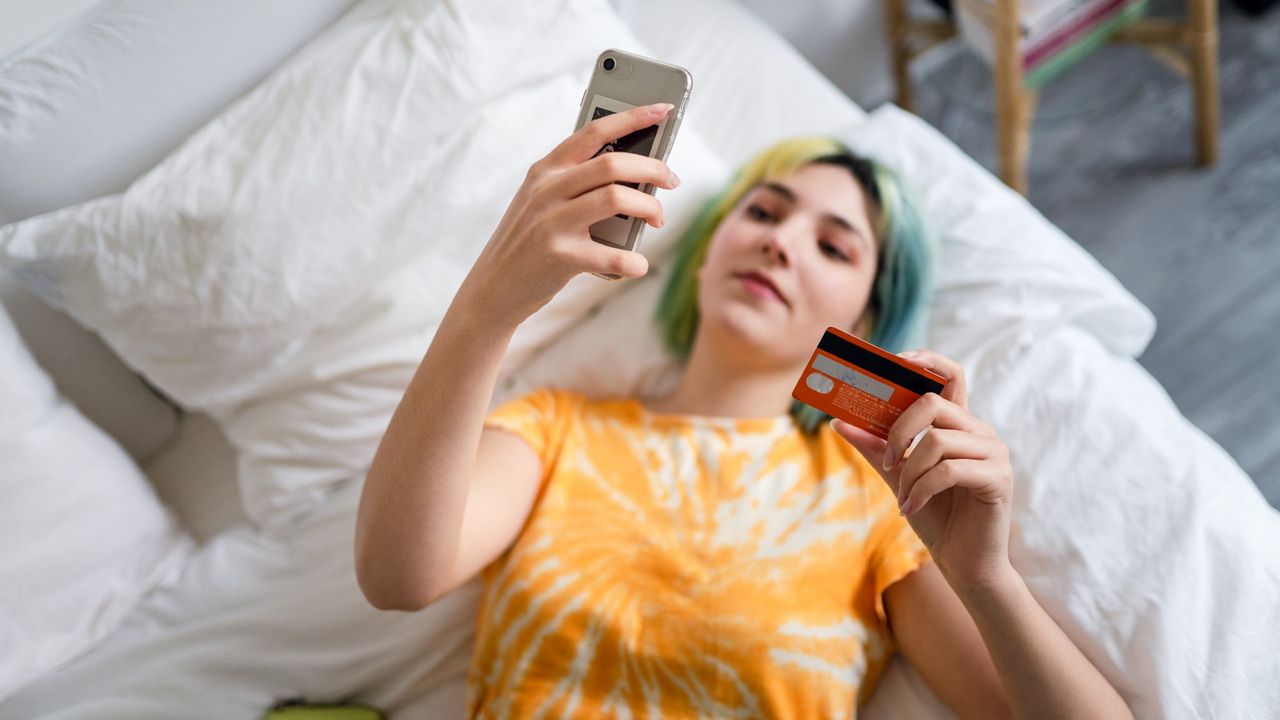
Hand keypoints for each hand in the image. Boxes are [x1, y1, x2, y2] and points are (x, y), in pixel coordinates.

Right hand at [457, 103, 679, 327]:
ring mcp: (550, 222)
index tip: (664, 110)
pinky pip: (612, 256)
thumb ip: (575, 185)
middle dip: (653, 168)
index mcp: (545, 170)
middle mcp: (546, 190)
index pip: (594, 131)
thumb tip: (634, 177)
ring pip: (616, 198)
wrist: (492, 288)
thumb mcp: (540, 202)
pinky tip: (638, 264)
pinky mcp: (558, 257)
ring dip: (649, 208)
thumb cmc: (528, 243)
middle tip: (671, 181)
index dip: (632, 117)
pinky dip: (634, 261)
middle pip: (612, 163)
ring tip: (657, 219)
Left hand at [830, 350, 1013, 588]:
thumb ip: (874, 447)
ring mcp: (994, 453)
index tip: (895, 359)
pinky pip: (949, 470)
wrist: (964, 562)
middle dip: (899, 432)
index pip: (951, 374)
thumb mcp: (897, 476)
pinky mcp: (998, 478)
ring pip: (937, 440)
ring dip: (909, 472)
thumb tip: (838, 421)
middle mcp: (979, 432)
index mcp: (958, 424)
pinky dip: (922, 489)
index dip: (926, 360)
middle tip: (888, 462)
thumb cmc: (935, 515)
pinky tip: (913, 508)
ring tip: (904, 497)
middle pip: (933, 402)